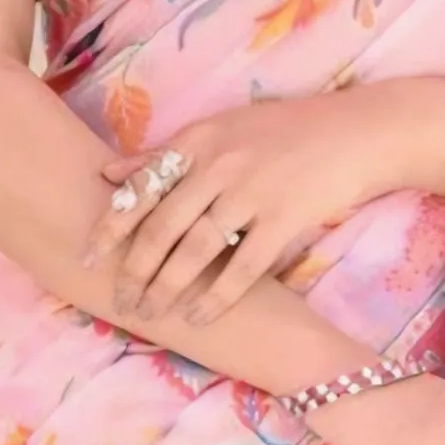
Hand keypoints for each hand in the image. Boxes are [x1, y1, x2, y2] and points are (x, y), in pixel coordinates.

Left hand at [83, 81, 444, 327]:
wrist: (357, 132)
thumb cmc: (285, 131)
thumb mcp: (221, 128)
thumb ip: (165, 155)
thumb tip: (108, 173)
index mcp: (198, 140)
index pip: (141, 188)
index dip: (110, 226)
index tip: (87, 256)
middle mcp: (219, 165)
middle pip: (163, 226)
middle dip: (136, 268)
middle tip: (120, 299)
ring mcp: (252, 192)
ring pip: (196, 250)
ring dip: (168, 287)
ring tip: (151, 313)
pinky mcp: (285, 217)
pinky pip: (243, 266)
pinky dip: (218, 296)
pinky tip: (199, 316)